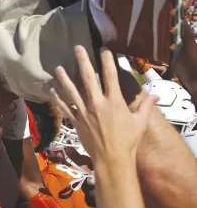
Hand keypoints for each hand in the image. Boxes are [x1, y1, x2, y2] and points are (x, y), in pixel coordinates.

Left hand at [50, 46, 157, 160]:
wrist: (112, 158)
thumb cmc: (128, 140)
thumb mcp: (140, 122)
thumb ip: (145, 106)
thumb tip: (155, 95)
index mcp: (114, 101)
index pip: (110, 75)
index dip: (106, 60)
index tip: (103, 48)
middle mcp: (97, 103)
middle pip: (87, 78)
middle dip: (82, 61)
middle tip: (77, 48)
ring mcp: (84, 112)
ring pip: (71, 91)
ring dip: (64, 78)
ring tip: (58, 67)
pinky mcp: (76, 121)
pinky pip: (65, 107)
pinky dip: (58, 98)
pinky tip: (52, 90)